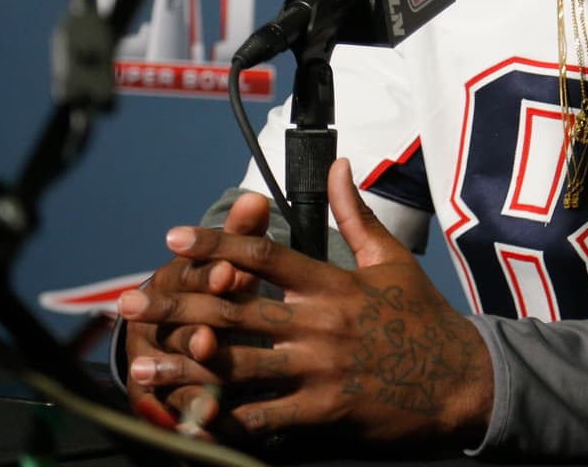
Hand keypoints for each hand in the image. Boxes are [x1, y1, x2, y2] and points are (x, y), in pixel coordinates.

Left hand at [118, 158, 492, 447]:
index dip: (216, 244)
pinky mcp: (322, 413)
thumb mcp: (392, 259)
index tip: (175, 239)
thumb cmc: (424, 317)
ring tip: (138, 365)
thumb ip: (355, 214)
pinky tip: (186, 420)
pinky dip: (222, 421)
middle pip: (233, 310)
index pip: (264, 255)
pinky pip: (262, 418)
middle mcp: (319, 323)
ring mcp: (319, 370)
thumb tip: (338, 165)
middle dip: (174, 305)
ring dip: (181, 367)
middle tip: (126, 304)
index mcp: (333, 283)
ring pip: (236, 366)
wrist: (461, 379)